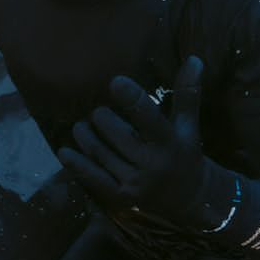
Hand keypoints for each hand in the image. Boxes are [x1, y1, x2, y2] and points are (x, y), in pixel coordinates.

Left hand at [57, 57, 207, 220]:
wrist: (191, 201)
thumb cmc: (186, 155)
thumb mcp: (188, 126)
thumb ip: (187, 93)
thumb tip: (194, 58)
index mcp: (170, 142)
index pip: (149, 118)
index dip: (132, 99)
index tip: (115, 82)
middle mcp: (152, 163)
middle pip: (117, 134)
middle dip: (102, 118)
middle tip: (98, 112)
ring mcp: (135, 182)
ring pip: (102, 153)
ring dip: (86, 136)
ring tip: (81, 126)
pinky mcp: (121, 197)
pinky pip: (94, 178)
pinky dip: (78, 164)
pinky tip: (65, 152)